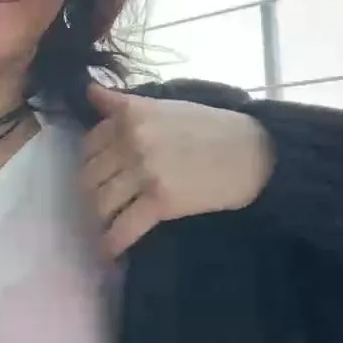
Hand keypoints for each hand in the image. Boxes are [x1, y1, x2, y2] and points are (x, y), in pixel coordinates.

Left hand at [80, 83, 274, 257]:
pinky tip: (109, 252)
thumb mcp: (164, 106)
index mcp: (131, 116)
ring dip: (100, 218)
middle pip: (90, 176)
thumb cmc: (211, 126)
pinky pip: (124, 227)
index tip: (99, 175)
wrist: (253, 151)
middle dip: (92, 193)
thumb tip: (89, 90)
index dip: (91, 163)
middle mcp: (132, 141)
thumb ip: (123, 104)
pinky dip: (113, 242)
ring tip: (106, 225)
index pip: (89, 145)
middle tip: (102, 203)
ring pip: (101, 203)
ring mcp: (145, 172)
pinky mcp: (161, 201)